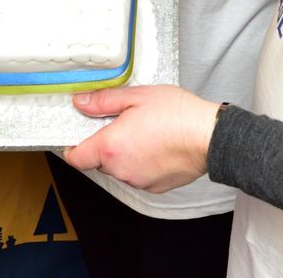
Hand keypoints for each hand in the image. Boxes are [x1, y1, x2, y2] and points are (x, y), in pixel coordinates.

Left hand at [64, 85, 217, 192]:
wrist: (209, 137)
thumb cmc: (177, 114)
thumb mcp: (137, 96)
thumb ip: (104, 101)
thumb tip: (80, 102)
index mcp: (110, 146)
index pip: (76, 158)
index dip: (73, 147)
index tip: (78, 136)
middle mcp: (120, 169)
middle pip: (99, 161)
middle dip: (105, 145)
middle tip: (123, 124)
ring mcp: (137, 181)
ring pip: (120, 168)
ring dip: (124, 155)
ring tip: (145, 133)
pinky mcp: (154, 187)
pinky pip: (138, 175)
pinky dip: (141, 164)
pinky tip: (156, 147)